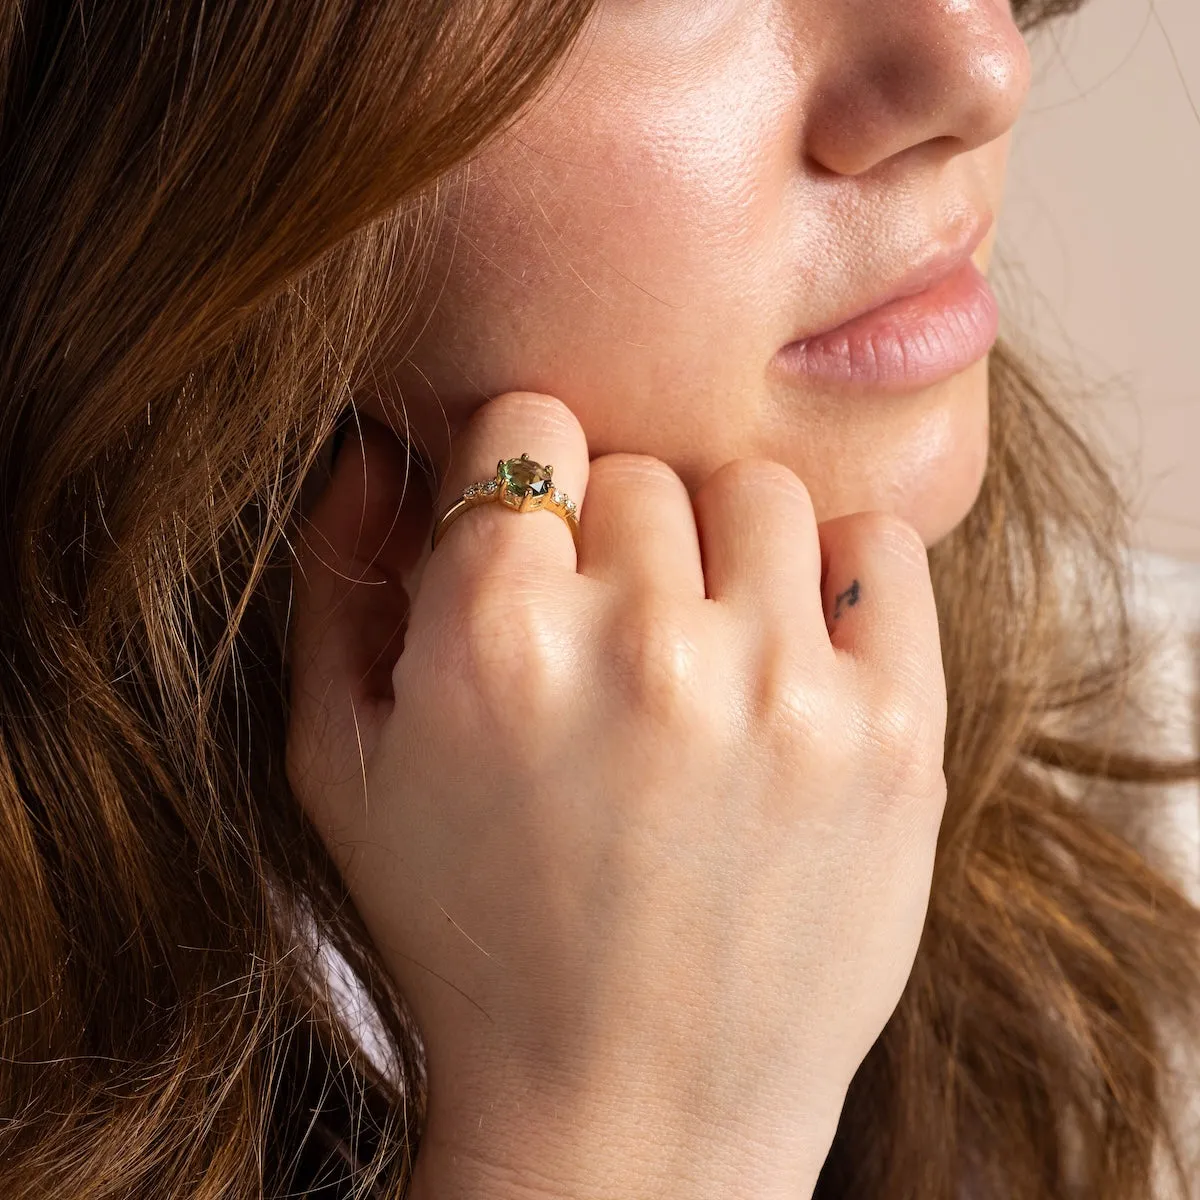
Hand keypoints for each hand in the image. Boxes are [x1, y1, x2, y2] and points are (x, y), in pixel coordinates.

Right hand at [286, 392, 948, 1198]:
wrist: (629, 1115)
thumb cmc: (467, 940)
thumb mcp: (342, 771)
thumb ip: (334, 588)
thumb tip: (373, 451)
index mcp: (496, 641)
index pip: (525, 426)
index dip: (519, 480)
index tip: (532, 538)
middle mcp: (644, 650)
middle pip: (640, 467)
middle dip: (612, 533)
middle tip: (608, 629)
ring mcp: (783, 691)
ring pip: (756, 490)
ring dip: (719, 548)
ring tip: (700, 640)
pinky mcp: (895, 736)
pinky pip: (882, 550)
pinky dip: (837, 574)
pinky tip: (794, 646)